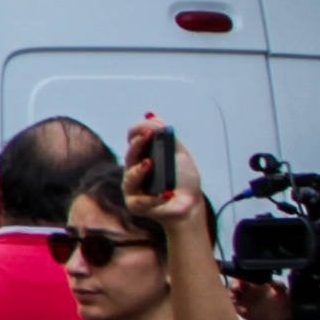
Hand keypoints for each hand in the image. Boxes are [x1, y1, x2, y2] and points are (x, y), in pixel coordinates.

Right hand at [120, 116, 207, 232]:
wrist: (189, 202)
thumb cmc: (182, 178)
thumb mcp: (178, 153)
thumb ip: (166, 136)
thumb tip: (151, 115)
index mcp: (142, 155)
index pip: (133, 139)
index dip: (139, 132)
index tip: (150, 128)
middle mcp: (133, 170)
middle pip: (130, 155)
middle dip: (138, 144)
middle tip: (148, 135)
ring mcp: (132, 187)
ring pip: (131, 178)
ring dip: (140, 170)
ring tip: (149, 164)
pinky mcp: (135, 205)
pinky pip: (142, 200)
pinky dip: (155, 197)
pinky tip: (167, 193)